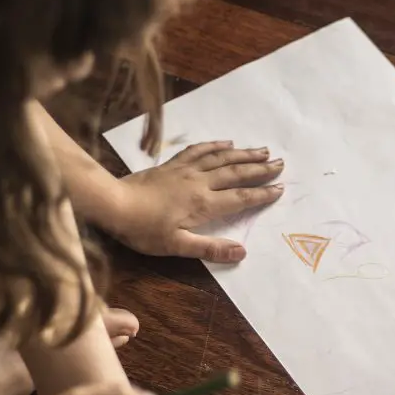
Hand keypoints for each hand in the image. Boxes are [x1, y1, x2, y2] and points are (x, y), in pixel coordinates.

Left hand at [110, 141, 284, 261]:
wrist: (114, 204)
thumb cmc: (144, 230)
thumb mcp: (177, 246)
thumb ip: (210, 248)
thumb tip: (242, 252)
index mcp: (204, 204)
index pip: (240, 197)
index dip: (262, 194)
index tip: (280, 189)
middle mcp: (200, 182)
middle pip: (236, 173)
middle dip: (260, 169)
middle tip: (281, 163)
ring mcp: (186, 170)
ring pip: (222, 158)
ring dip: (244, 154)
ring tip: (263, 150)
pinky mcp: (173, 164)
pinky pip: (199, 150)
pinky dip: (216, 145)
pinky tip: (226, 142)